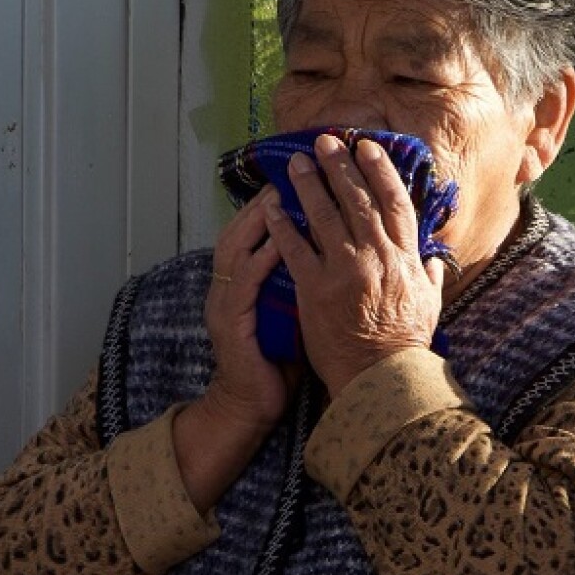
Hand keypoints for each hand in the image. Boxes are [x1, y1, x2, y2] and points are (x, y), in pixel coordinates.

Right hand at [174, 189, 291, 512]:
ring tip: (284, 192)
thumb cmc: (280, 359)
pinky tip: (278, 241)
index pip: (265, 229)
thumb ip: (310, 279)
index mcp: (251, 279)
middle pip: (246, 226)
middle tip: (299, 168)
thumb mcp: (297, 312)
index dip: (284, 200)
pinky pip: (243, 284)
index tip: (313, 174)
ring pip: (236, 246)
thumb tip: (348, 251)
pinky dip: (260, 259)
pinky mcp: (229, 325)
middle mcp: (233, 283)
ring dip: (259, 218)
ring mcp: (227, 302)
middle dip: (272, 195)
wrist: (252, 406)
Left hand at [265, 133, 446, 396]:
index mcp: (405, 258)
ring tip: (296, 162)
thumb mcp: (430, 304)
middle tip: (325, 141)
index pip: (394, 203)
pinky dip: (283, 225)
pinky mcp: (314, 289)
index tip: (368, 148)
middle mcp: (376, 257)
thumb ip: (430, 276)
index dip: (380, 171)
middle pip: (357, 200)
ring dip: (309, 184)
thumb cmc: (405, 343)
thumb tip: (434, 259)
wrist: (379, 378)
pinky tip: (273, 207)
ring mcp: (344, 271)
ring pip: (324, 216)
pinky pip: (294, 249)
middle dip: (340, 166)